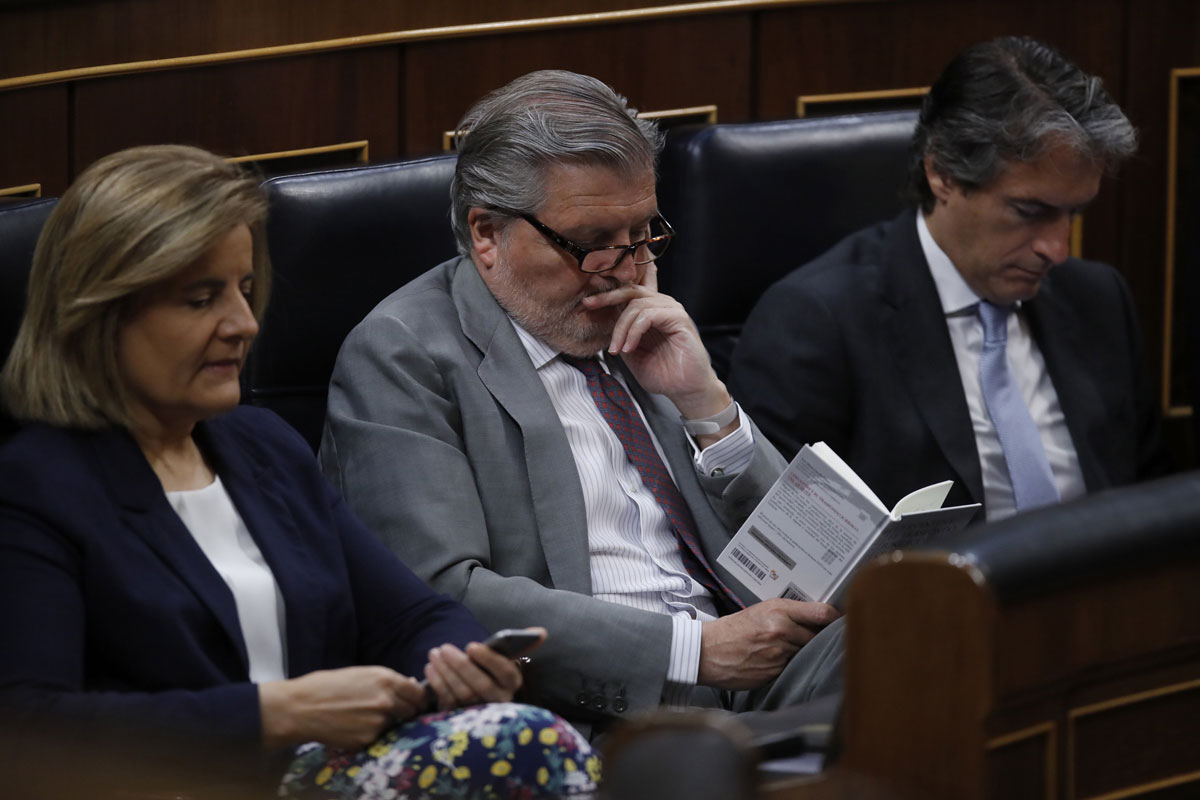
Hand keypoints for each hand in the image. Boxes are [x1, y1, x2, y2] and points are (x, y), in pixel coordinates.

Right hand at [259, 666, 425, 749]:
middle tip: (389, 711)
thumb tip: (409, 686)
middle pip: (411, 711)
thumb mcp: (361, 674)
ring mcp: (378, 722)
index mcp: (386, 679)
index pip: (418, 693)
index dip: (417, 698)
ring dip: (385, 723)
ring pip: (393, 725)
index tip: (414, 701)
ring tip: (362, 716)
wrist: (301, 708)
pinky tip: (352, 726)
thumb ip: (387, 681)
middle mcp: (386, 701)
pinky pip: (377, 737)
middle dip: (405, 711)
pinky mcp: (367, 739)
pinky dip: (369, 734)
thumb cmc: (327, 685)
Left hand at [422, 639, 528, 710]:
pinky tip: (430, 669)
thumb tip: (542, 632)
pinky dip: (438, 684)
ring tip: (434, 654)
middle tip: (444, 648)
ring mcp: (479, 713)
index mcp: (512, 684)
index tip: (471, 645)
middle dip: (460, 665)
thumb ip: (521, 643)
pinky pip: (448, 702)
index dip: (489, 659)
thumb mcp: (502, 656)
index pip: (506, 673)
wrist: (474, 689)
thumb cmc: (489, 667)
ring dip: (446, 672)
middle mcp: (500, 701)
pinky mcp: (461, 719)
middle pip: (481, 685)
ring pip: (462, 694)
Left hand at [581, 263, 730, 422]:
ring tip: (617, 349)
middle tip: (588, 305)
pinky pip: (648, 316)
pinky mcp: (679, 318)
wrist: (685, 390)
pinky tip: (629, 348)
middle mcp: (661, 306)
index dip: (605, 295)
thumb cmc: (663, 374)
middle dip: (607, 296)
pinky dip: (634, 331)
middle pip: (630, 290)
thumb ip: (620, 336)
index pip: (627, 294)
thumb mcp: (631, 354)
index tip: (585, 304)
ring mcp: (671, 310)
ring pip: (636, 305)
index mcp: (650, 312)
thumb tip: (600, 324)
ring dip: (621, 328)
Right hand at [697, 599, 840, 689]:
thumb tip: (815, 620)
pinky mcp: (775, 671)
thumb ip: (788, 614)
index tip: (838, 623)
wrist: (707, 651)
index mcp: (778, 609)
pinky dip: (790, 667)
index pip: (822, 613)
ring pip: (807, 654)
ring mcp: (779, 653)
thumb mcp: (760, 612)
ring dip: (803, 654)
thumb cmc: (732, 631)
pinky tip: (777, 663)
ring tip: (787, 651)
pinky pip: (793, 668)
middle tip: (812, 640)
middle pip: (818, 636)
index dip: (835, 620)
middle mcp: (782, 629)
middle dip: (818, 640)